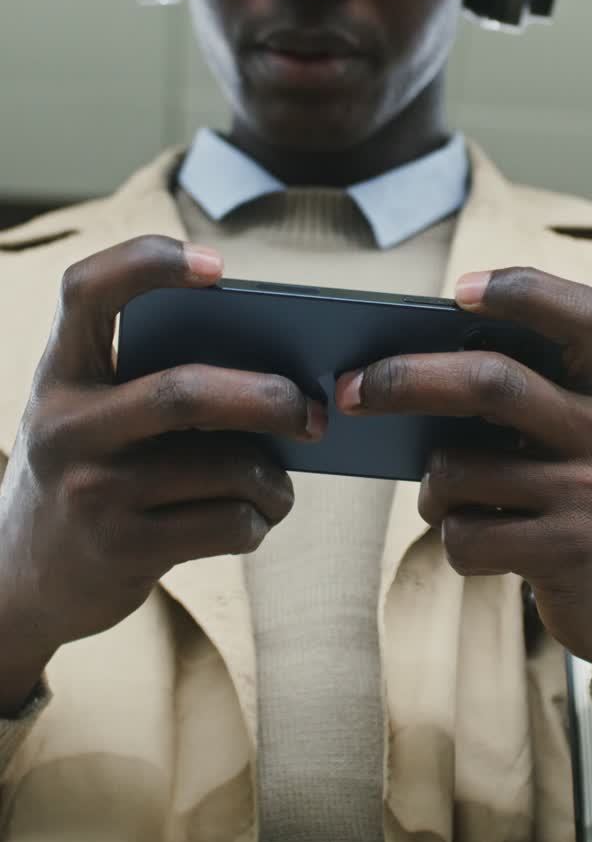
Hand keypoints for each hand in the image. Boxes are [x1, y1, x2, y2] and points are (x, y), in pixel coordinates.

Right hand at [0, 236, 326, 712]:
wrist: (25, 580)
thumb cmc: (90, 473)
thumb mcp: (90, 416)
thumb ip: (149, 382)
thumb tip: (279, 371)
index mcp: (60, 372)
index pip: (87, 291)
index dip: (148, 261)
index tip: (218, 267)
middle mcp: (66, 426)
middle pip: (185, 392)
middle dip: (267, 398)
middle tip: (312, 411)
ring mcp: (91, 491)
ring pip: (224, 467)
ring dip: (274, 477)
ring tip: (282, 482)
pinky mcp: (122, 549)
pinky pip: (226, 524)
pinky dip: (258, 519)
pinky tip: (253, 518)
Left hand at [337, 267, 591, 731]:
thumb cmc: (568, 493)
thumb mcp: (564, 436)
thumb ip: (513, 399)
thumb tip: (392, 378)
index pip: (584, 315)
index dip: (525, 291)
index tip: (458, 290)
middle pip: (490, 383)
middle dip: (404, 380)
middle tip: (347, 390)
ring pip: (456, 470)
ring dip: (429, 488)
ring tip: (448, 498)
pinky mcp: (570, 552)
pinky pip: (464, 536)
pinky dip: (450, 539)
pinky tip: (480, 541)